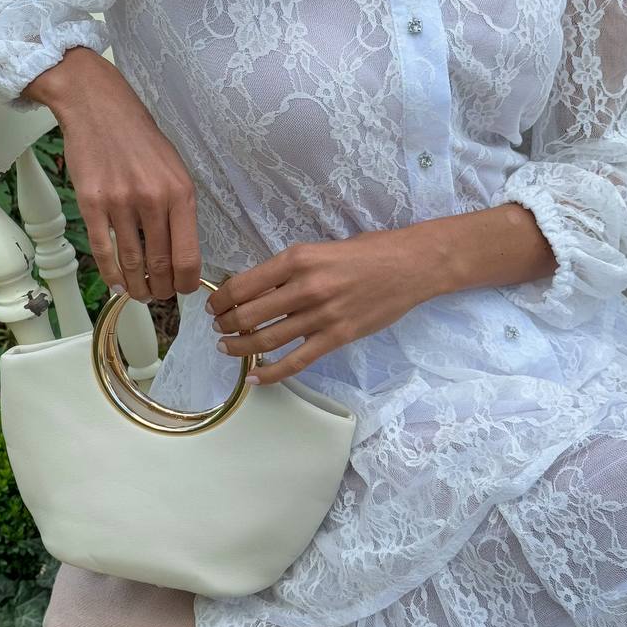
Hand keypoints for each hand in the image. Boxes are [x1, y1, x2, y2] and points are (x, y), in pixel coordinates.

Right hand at [22, 47, 201, 301]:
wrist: (98, 108)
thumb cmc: (140, 138)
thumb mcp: (175, 169)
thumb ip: (179, 209)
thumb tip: (181, 252)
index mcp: (181, 193)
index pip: (188, 255)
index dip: (187, 282)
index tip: (184, 290)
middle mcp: (153, 200)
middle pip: (160, 265)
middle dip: (162, 289)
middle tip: (160, 296)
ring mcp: (120, 202)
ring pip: (131, 263)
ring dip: (137, 287)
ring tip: (139, 294)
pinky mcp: (91, 203)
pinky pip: (104, 250)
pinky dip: (111, 273)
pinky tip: (116, 282)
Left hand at [205, 230, 425, 385]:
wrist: (412, 265)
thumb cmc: (369, 251)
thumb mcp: (320, 248)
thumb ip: (290, 269)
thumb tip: (257, 288)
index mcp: (298, 258)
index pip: (244, 283)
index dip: (222, 298)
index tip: (214, 304)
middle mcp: (305, 287)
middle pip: (249, 314)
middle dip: (225, 323)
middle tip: (218, 326)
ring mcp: (322, 315)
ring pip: (266, 340)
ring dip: (239, 347)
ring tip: (226, 347)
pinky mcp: (337, 337)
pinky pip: (296, 362)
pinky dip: (270, 373)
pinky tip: (253, 377)